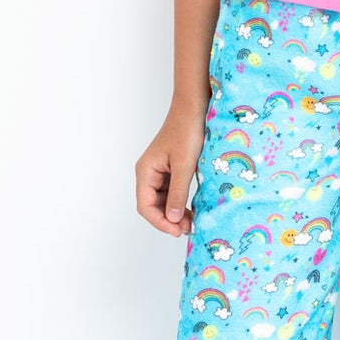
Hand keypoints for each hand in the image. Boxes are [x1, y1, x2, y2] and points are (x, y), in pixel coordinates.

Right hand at [135, 100, 207, 236]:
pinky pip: (172, 192)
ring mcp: (160, 172)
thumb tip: (173, 219)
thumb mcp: (185, 165)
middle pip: (153, 206)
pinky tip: (192, 209)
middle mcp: (149, 173)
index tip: (177, 231)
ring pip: (163, 201)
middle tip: (188, 228)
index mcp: (145, 171)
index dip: (159, 222)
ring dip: (175, 213)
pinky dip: (180, 202)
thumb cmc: (187, 131)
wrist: (194, 108)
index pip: (145, 206)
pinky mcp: (171, 170)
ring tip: (191, 222)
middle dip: (168, 219)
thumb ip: (178, 193)